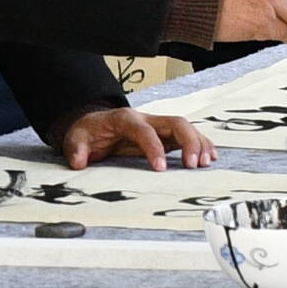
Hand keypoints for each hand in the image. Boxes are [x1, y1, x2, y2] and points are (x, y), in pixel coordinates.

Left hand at [58, 107, 215, 170]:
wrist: (93, 124)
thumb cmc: (88, 133)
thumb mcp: (76, 139)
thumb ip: (77, 150)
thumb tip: (79, 162)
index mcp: (125, 119)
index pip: (144, 131)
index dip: (154, 148)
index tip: (160, 169)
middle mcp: (146, 119)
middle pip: (175, 122)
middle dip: (188, 142)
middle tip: (193, 165)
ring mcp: (158, 126)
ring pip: (185, 128)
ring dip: (198, 144)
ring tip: (206, 163)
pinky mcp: (165, 135)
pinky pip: (187, 136)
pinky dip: (200, 144)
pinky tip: (209, 157)